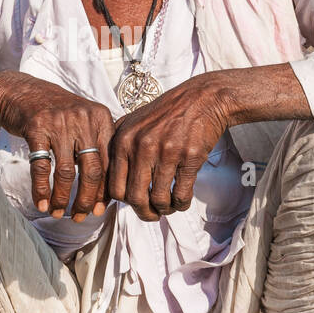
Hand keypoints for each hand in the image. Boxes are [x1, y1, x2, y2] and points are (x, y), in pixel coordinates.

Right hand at [0, 71, 115, 220]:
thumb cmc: (55, 112)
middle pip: (91, 170)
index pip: (109, 162)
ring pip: (66, 172)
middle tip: (80, 216)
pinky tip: (42, 204)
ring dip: (62, 198)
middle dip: (86, 199)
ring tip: (58, 213)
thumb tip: (103, 193)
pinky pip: (41, 167)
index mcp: (101, 118)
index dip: (104, 190)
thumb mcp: (82, 120)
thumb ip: (96, 146)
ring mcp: (59, 122)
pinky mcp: (36, 128)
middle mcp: (83, 118)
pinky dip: (41, 190)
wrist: (19, 91)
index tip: (99, 209)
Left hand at [107, 72, 230, 221]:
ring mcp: (166, 152)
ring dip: (164, 209)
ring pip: (159, 199)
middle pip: (134, 198)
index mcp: (123, 140)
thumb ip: (119, 148)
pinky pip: (181, 194)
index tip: (133, 204)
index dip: (124, 202)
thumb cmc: (166, 113)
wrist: (202, 98)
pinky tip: (182, 201)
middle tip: (152, 214)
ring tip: (168, 207)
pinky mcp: (189, 158)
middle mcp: (141, 146)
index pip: (114, 186)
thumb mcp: (134, 122)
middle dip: (143, 212)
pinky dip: (181, 204)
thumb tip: (112, 184)